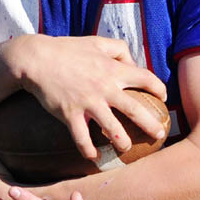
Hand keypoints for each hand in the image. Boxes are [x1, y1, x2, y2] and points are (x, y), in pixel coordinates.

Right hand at [14, 34, 167, 162]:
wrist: (36, 59)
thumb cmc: (68, 49)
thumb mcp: (97, 42)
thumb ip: (119, 49)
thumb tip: (134, 63)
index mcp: (113, 69)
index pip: (146, 79)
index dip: (159, 89)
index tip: (163, 98)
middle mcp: (105, 87)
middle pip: (136, 110)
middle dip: (151, 125)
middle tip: (160, 135)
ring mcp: (88, 102)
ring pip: (112, 128)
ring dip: (122, 142)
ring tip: (126, 148)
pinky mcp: (70, 114)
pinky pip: (82, 138)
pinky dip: (88, 150)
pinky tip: (94, 157)